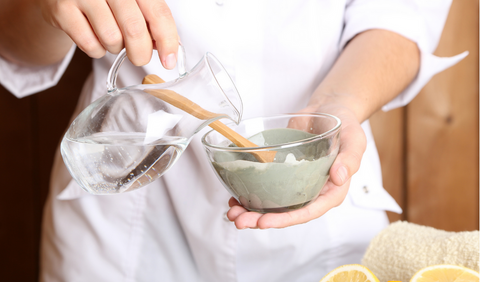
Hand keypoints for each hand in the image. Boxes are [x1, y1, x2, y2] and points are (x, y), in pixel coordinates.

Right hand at [39, 0, 178, 66]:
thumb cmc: (106, 1)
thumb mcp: (133, 4)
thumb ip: (151, 22)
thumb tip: (168, 49)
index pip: (158, 12)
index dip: (167, 40)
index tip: (169, 61)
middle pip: (134, 29)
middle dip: (140, 53)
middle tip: (139, 58)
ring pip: (112, 38)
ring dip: (116, 48)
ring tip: (111, 38)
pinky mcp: (62, 9)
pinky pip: (90, 44)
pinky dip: (97, 50)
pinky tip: (95, 38)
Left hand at [226, 103, 365, 228]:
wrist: (329, 109)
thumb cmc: (347, 125)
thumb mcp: (355, 139)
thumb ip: (350, 158)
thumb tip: (340, 177)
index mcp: (330, 191)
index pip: (308, 211)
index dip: (286, 219)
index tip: (265, 221)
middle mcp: (311, 192)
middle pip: (285, 213)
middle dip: (260, 219)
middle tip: (240, 220)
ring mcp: (295, 183)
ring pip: (272, 204)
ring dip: (250, 211)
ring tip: (232, 212)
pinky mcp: (282, 172)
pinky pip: (265, 187)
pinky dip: (249, 193)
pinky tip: (234, 195)